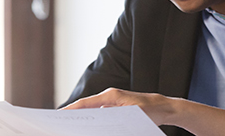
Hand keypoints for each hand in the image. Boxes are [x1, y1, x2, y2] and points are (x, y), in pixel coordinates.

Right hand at [60, 88, 180, 125]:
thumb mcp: (132, 115)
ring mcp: (113, 101)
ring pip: (93, 110)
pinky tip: (90, 128)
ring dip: (83, 117)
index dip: (71, 109)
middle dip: (73, 114)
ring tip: (71, 126)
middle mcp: (110, 96)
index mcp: (111, 95)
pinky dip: (93, 119)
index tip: (60, 115)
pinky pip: (100, 113)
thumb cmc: (150, 111)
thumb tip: (98, 118)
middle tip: (61, 123)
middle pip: (86, 106)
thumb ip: (114, 116)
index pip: (86, 103)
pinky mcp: (116, 107)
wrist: (164, 108)